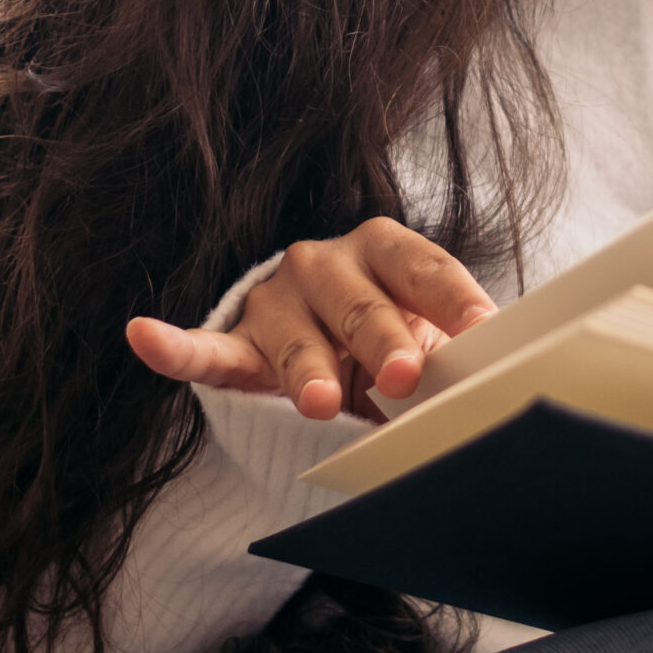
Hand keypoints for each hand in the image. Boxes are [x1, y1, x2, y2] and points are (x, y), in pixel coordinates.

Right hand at [126, 218, 496, 419]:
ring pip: (294, 337)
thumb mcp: (425, 333)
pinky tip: (145, 336)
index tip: (482, 332)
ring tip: (318, 402)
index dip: (453, 301)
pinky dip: (174, 347)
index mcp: (386, 250)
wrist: (324, 340)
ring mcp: (277, 301)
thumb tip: (507, 377)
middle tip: (404, 377)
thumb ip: (455, 348)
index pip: (424, 269)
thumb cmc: (388, 334)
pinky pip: (204, 348)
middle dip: (382, 341)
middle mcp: (328, 263)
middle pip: (360, 304)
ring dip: (307, 369)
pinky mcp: (237, 342)